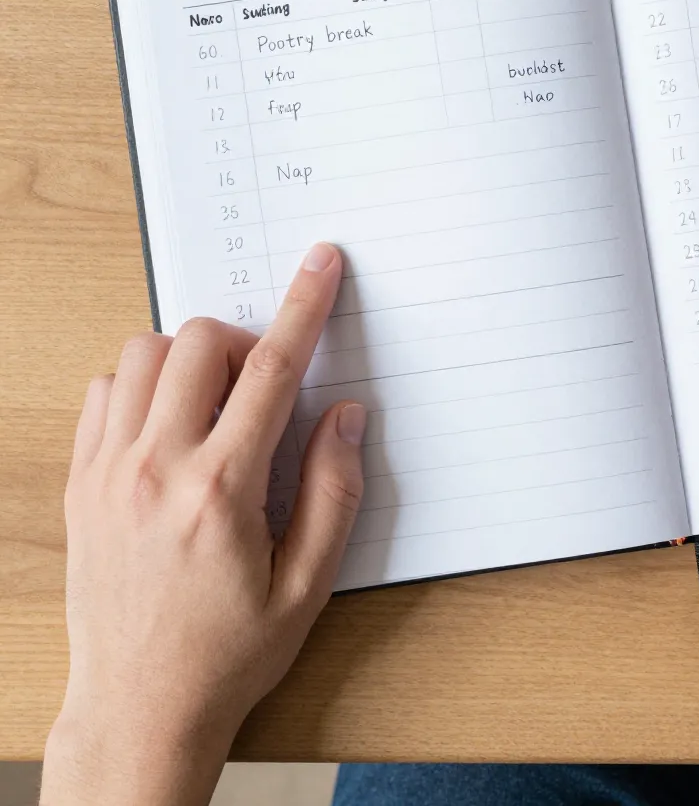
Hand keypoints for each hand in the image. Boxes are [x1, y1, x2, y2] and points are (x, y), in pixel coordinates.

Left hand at [43, 244, 364, 805]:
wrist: (140, 708)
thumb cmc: (229, 653)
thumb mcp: (309, 584)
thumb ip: (334, 491)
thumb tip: (344, 415)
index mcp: (222, 491)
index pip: (272, 371)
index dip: (304, 307)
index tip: (320, 265)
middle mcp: (156, 470)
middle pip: (199, 342)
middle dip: (246, 339)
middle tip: (269, 381)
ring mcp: (107, 475)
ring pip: (143, 355)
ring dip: (191, 358)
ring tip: (219, 402)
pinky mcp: (80, 488)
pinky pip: (102, 394)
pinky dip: (140, 385)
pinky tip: (171, 424)